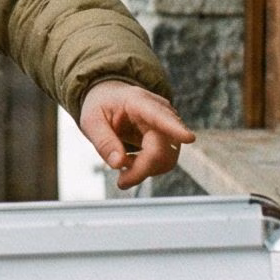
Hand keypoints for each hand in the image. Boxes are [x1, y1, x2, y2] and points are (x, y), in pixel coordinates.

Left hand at [77, 80, 196, 189]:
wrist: (112, 99)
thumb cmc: (102, 106)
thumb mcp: (91, 121)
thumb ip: (103, 142)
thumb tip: (118, 164)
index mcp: (138, 101)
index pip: (160, 115)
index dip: (175, 128)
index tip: (188, 138)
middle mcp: (160, 113)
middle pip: (161, 149)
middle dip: (142, 169)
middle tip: (121, 181)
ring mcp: (168, 127)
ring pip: (166, 160)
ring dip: (144, 170)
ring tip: (122, 162)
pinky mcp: (170, 141)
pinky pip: (164, 163)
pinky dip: (147, 169)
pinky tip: (131, 161)